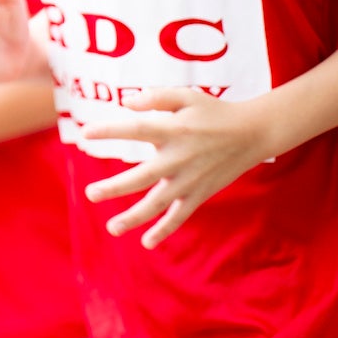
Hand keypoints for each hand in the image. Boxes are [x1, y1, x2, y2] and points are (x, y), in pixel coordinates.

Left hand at [80, 87, 274, 248]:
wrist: (252, 133)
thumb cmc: (213, 111)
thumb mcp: (186, 95)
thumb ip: (156, 97)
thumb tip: (126, 103)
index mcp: (173, 130)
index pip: (136, 130)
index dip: (110, 131)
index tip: (84, 134)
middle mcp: (179, 158)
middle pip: (142, 176)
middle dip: (115, 187)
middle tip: (90, 194)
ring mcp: (190, 179)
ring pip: (158, 204)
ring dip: (134, 217)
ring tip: (112, 227)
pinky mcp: (200, 193)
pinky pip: (180, 215)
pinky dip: (165, 230)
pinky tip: (147, 242)